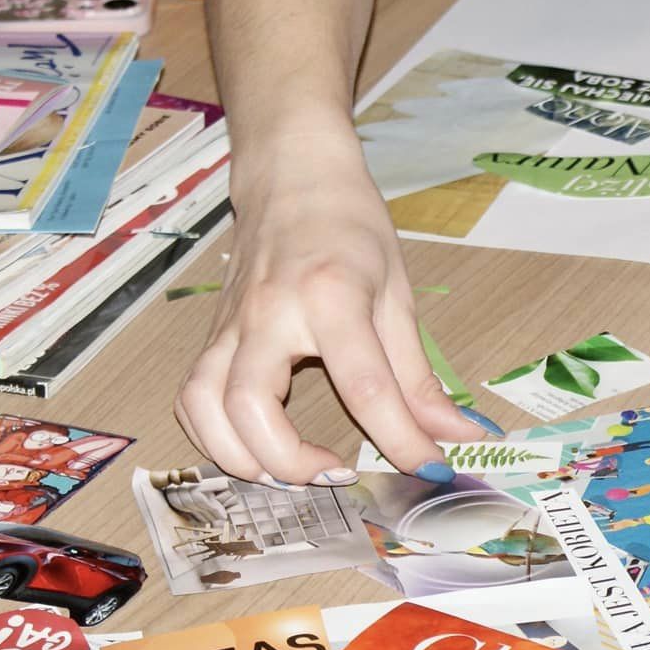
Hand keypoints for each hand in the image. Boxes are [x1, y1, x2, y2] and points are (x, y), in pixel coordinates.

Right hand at [177, 135, 489, 485]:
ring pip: (205, 406)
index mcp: (330, 296)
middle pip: (253, 405)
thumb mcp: (398, 295)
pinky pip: (192, 397)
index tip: (428, 469)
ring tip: (289, 472)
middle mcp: (270, 312)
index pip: (365, 386)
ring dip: (240, 457)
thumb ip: (419, 377)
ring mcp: (231, 325)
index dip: (401, 440)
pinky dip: (211, 436)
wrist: (292, 176)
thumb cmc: (350, 227)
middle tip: (337, 473)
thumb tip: (457, 436)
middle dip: (291, 461)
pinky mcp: (211, 335)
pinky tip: (251, 450)